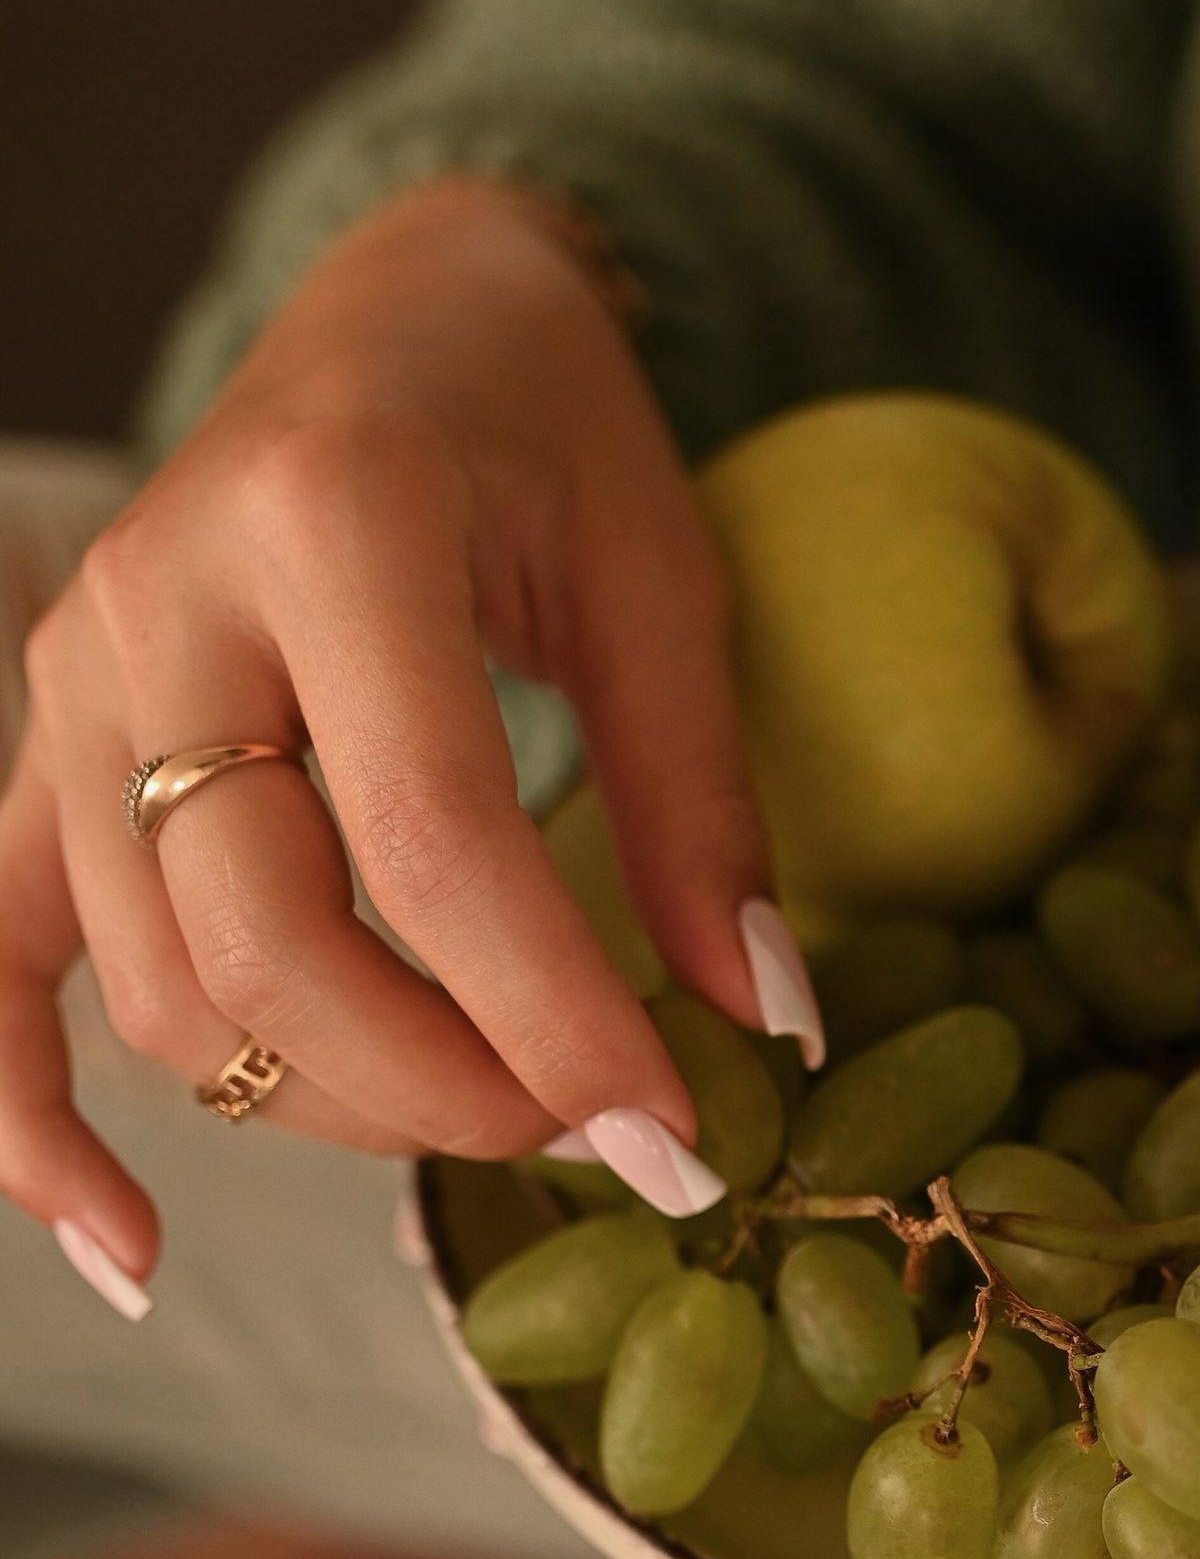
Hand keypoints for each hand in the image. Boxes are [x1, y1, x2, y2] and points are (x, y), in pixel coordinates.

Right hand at [0, 178, 790, 1298]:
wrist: (399, 307)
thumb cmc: (544, 430)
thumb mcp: (662, 578)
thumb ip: (702, 803)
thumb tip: (767, 1026)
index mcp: (336, 522)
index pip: (430, 843)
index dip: (555, 1018)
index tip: (675, 1130)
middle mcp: (167, 602)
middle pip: (265, 939)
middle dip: (443, 1081)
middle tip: (596, 1122)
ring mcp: (73, 680)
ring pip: (162, 985)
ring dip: (327, 1098)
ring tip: (492, 1107)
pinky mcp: (41, 746)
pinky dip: (33, 1118)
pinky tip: (130, 1251)